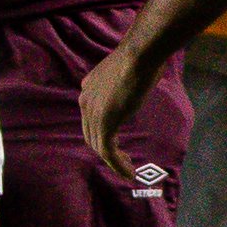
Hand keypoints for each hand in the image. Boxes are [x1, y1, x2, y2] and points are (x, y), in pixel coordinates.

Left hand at [78, 40, 164, 178]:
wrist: (139, 54)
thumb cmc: (141, 58)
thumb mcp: (125, 74)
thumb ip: (123, 86)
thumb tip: (135, 86)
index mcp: (88, 90)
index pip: (91, 119)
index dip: (102, 133)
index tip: (118, 143)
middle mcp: (85, 102)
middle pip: (91, 134)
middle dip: (106, 150)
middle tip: (122, 161)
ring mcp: (93, 112)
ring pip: (99, 145)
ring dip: (113, 161)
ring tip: (127, 171)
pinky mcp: (105, 122)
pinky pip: (107, 150)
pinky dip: (117, 163)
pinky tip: (128, 171)